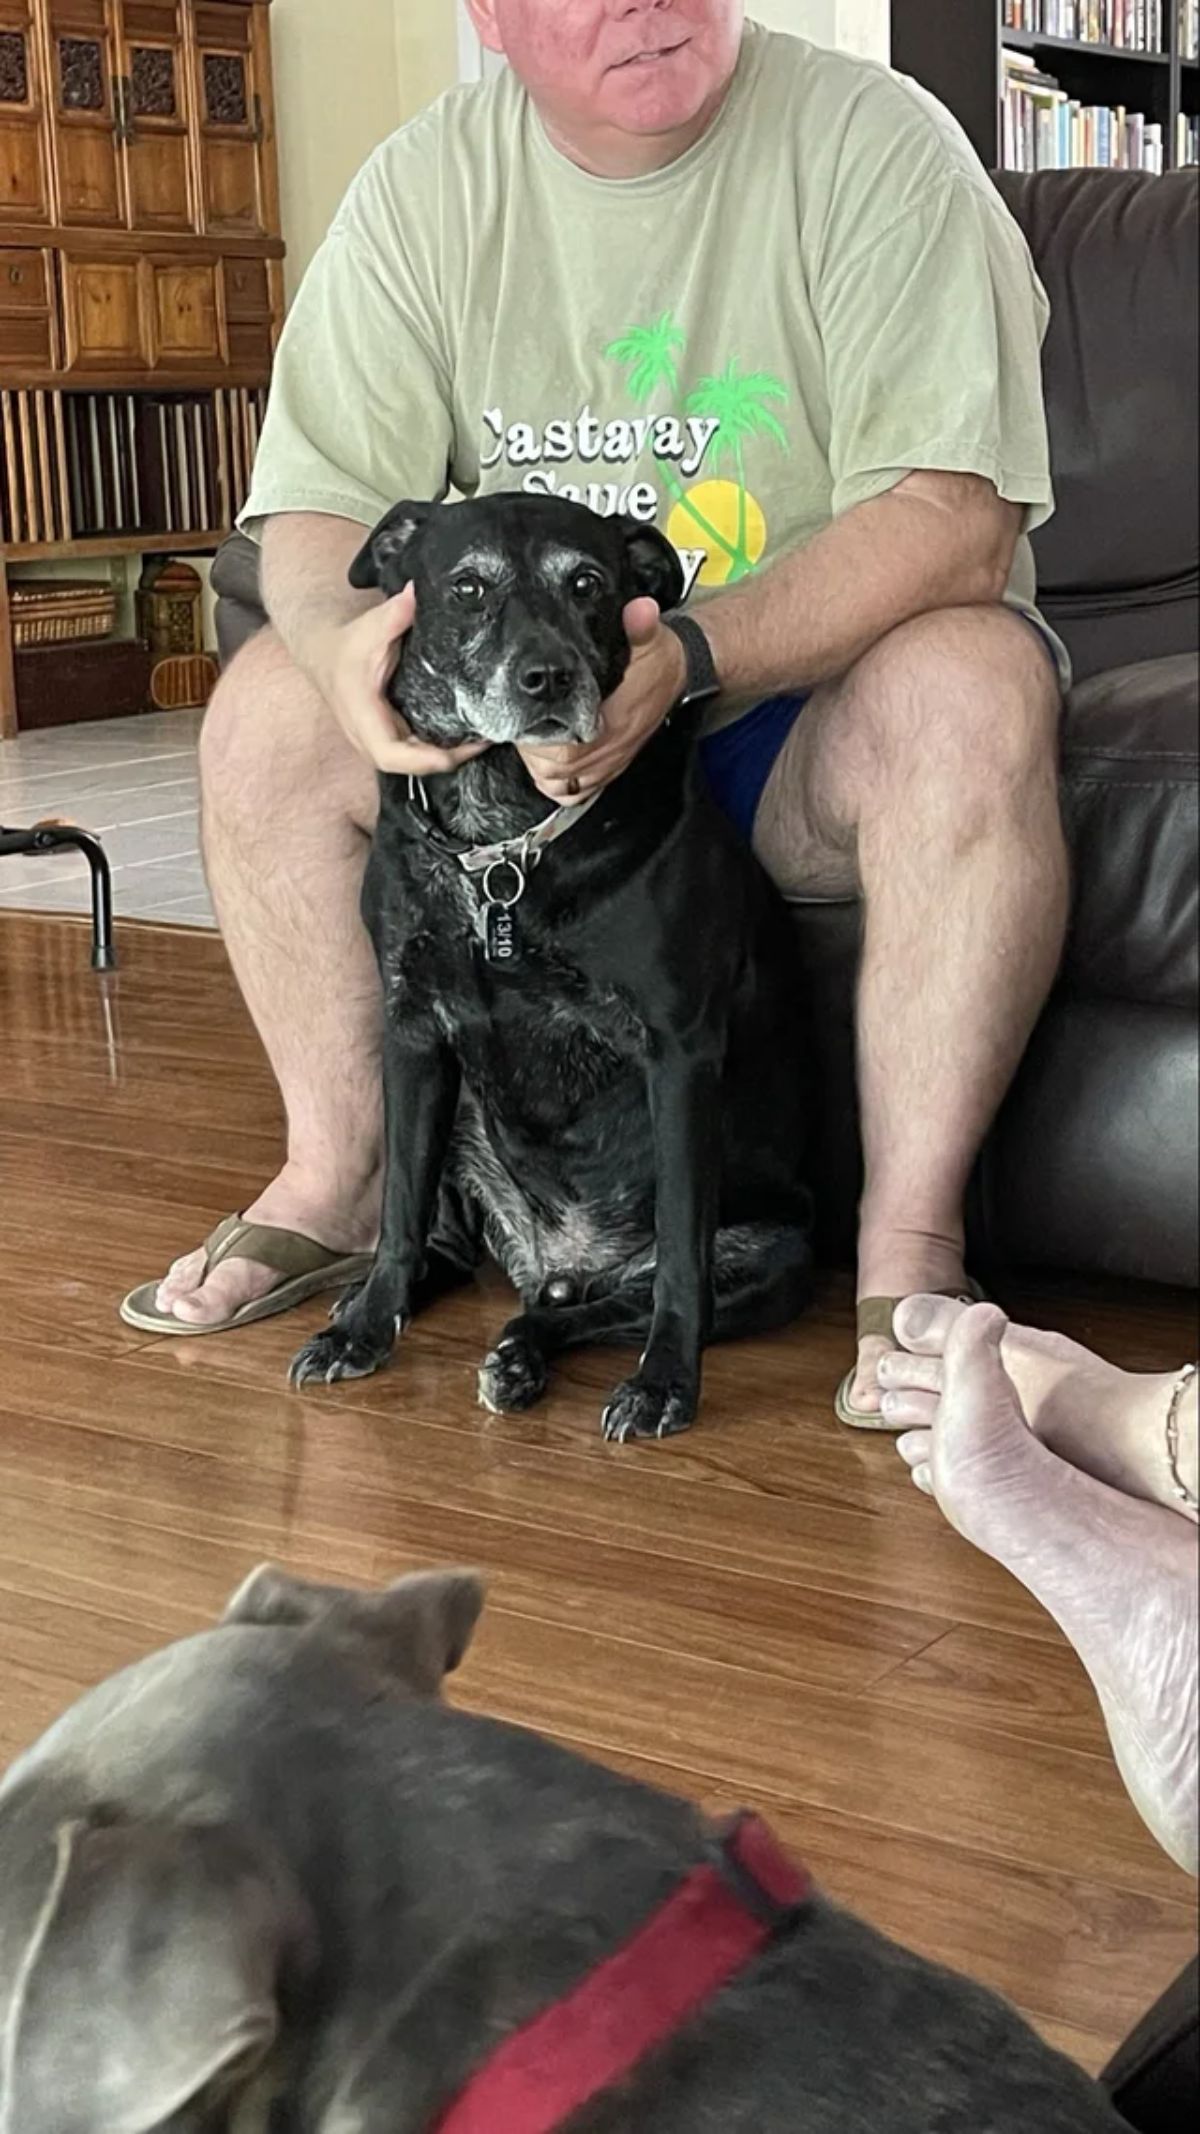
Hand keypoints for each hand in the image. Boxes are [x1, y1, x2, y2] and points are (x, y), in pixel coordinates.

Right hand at [309, 586, 488, 776]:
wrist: (324, 653)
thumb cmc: (345, 645)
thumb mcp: (368, 628)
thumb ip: (394, 614)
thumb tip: (418, 594)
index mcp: (363, 718)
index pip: (390, 756)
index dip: (424, 760)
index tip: (455, 752)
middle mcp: (371, 738)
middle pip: (412, 766)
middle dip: (449, 758)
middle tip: (486, 739)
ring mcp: (381, 739)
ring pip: (417, 761)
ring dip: (449, 754)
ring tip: (484, 736)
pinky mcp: (391, 734)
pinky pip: (418, 749)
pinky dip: (442, 744)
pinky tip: (468, 731)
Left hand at [519, 598, 686, 803]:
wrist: (680, 674)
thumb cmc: (660, 661)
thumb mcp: (649, 638)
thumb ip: (639, 625)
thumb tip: (640, 610)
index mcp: (613, 723)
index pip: (564, 751)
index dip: (537, 739)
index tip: (526, 716)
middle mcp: (610, 749)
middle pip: (555, 770)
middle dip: (532, 750)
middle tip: (522, 724)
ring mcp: (610, 761)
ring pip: (562, 784)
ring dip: (541, 767)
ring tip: (533, 740)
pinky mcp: (611, 765)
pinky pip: (578, 791)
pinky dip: (560, 784)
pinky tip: (550, 763)